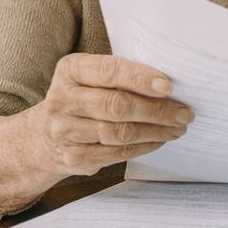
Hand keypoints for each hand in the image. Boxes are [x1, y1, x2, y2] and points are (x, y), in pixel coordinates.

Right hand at [19, 53, 191, 178]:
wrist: (42, 136)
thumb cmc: (84, 97)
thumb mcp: (92, 76)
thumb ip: (122, 75)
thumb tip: (170, 84)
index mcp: (71, 70)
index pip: (110, 71)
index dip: (141, 78)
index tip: (169, 86)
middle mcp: (62, 99)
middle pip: (117, 106)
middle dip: (157, 110)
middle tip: (185, 113)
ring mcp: (65, 131)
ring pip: (119, 132)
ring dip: (155, 131)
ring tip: (177, 127)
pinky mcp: (73, 157)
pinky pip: (116, 153)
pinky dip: (144, 147)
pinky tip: (159, 140)